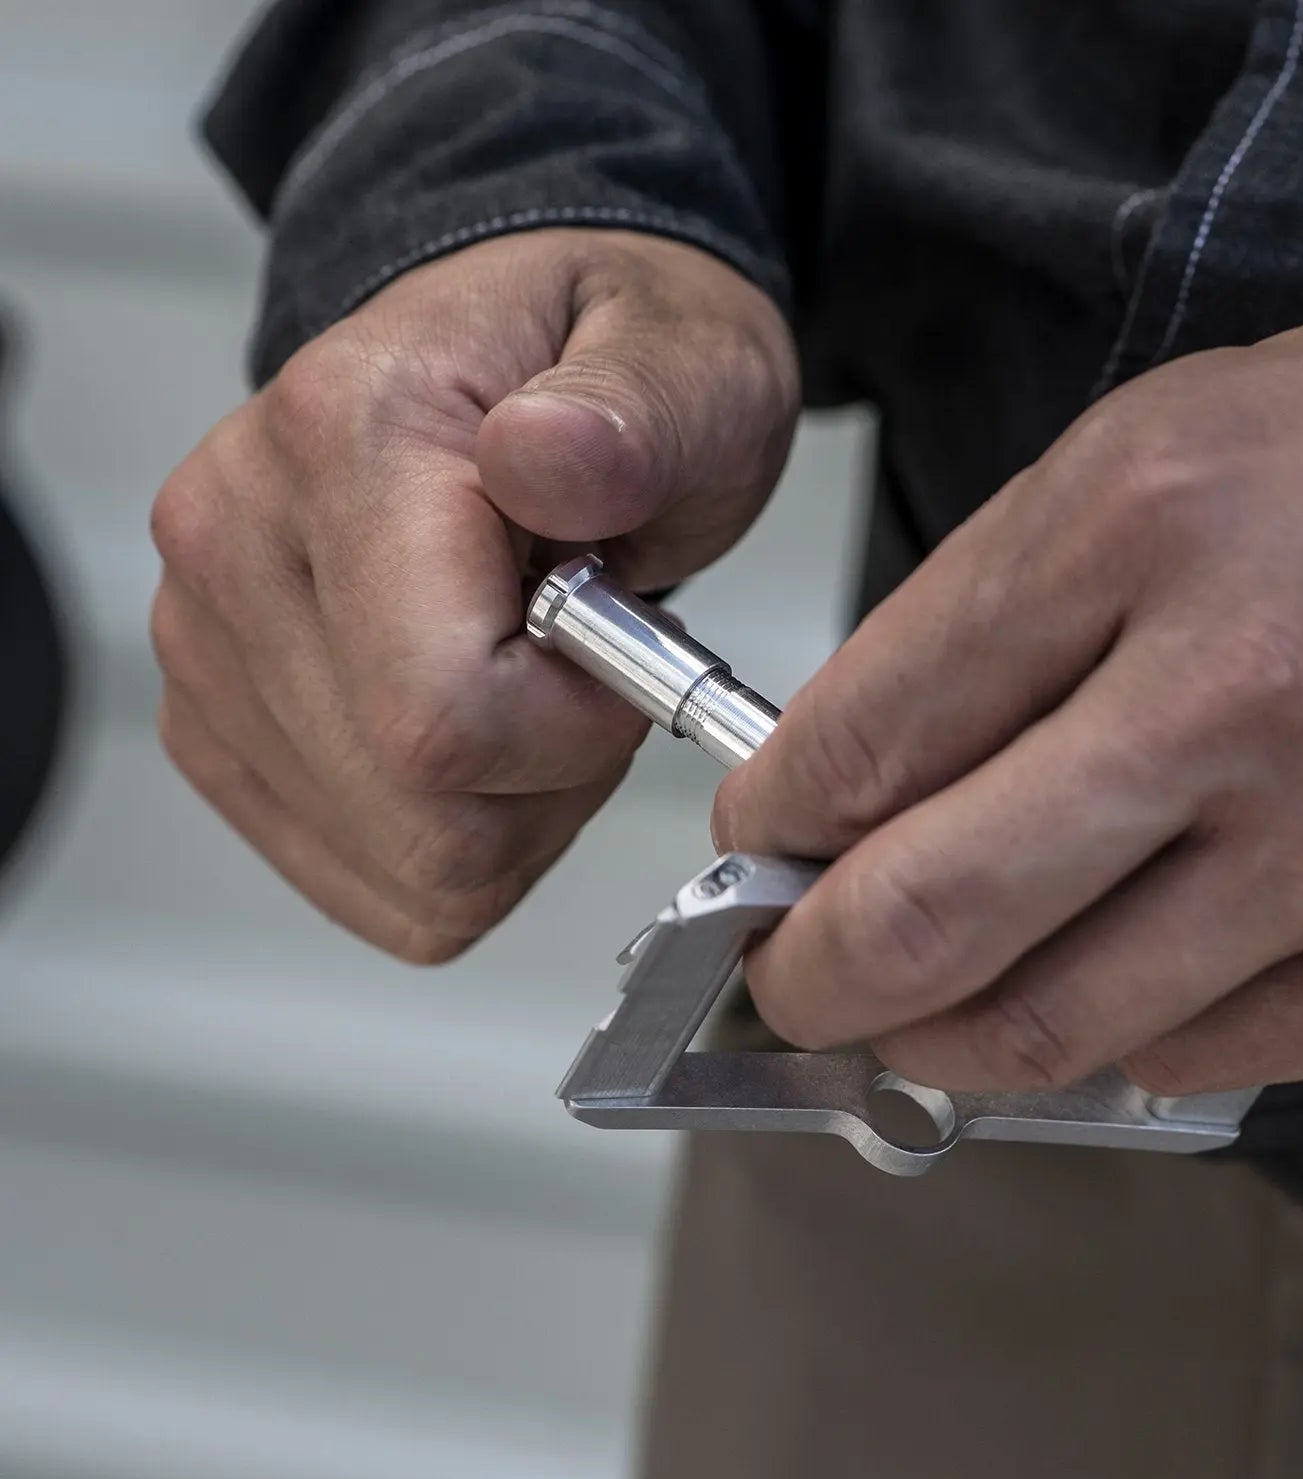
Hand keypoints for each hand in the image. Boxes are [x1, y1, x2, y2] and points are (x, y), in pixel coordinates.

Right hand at [153, 230, 797, 960]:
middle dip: (555, 779)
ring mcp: (207, 642)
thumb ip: (634, 413)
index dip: (573, 728)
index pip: (440, 713)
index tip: (623, 653)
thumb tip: (547, 458)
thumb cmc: (606, 371)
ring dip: (516, 813)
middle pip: (418, 814)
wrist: (520, 369)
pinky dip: (463, 841)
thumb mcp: (681, 360)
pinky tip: (489, 738)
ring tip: (538, 687)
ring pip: (400, 864)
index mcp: (345, 436)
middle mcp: (235, 539)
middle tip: (588, 668)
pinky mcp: (215, 723)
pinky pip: (368, 879)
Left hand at [715, 275, 1302, 1095]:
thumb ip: (978, 634)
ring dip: (939, 1037)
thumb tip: (842, 802)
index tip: (755, 850)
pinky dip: (1108, 1040)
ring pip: (1051, 1031)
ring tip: (917, 1005)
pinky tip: (1104, 979)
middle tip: (786, 982)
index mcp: (1143, 527)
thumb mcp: (1136, 469)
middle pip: (932, 916)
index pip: (868, 732)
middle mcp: (1252, 695)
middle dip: (809, 977)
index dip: (769, 821)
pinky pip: (1196, 1063)